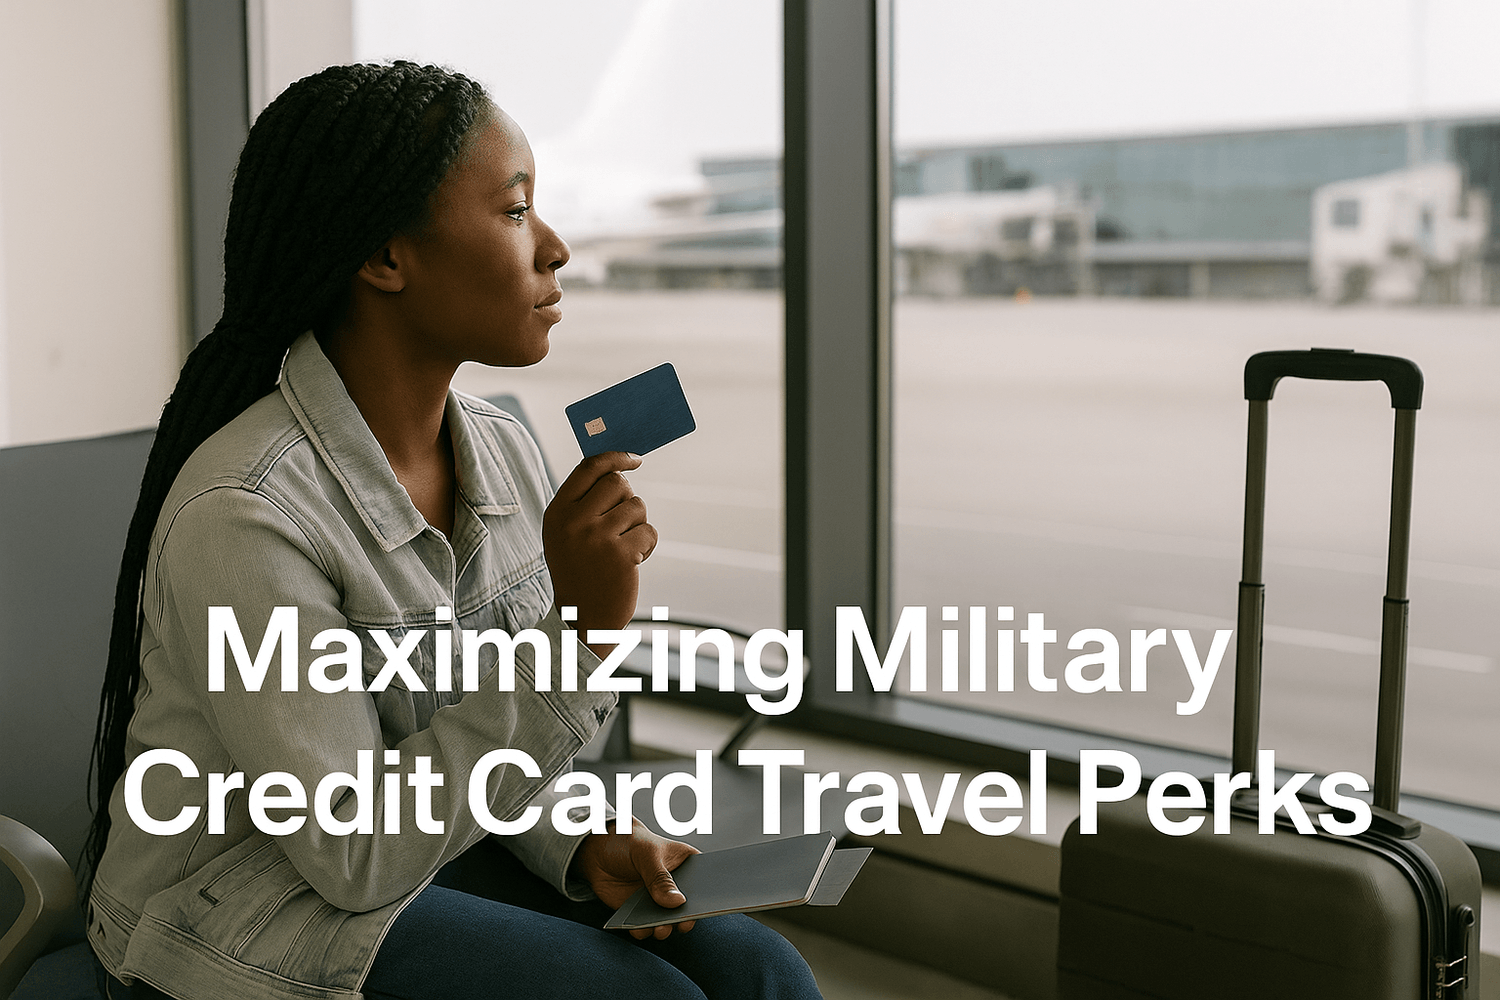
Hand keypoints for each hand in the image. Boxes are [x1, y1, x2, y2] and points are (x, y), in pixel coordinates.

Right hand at [543, 452, 656, 655]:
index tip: (634, 459)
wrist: (582, 618)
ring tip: (623, 546)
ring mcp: (598, 538)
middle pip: (618, 483)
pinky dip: (647, 544)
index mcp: (557, 512)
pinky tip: (632, 561)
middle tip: (622, 522)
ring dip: (638, 524)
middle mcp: (574, 522)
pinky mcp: (622, 555)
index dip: (615, 457)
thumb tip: (618, 467)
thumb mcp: (566, 533)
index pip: (589, 468)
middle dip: (627, 498)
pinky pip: (649, 531)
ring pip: (637, 506)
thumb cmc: (579, 569)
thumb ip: (583, 501)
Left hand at [574, 819, 699, 939]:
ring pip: (668, 922)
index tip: (707, 906)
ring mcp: (658, 902)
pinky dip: (643, 931)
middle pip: (688, 908)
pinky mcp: (640, 914)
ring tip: (660, 928)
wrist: (597, 850)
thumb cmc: (629, 843)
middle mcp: (675, 888)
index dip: (709, 895)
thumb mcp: (646, 854)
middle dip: (686, 918)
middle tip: (682, 922)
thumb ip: (660, 877)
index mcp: (686, 866)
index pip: (704, 882)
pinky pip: (644, 929)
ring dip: (665, 929)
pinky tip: (639, 928)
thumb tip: (677, 902)